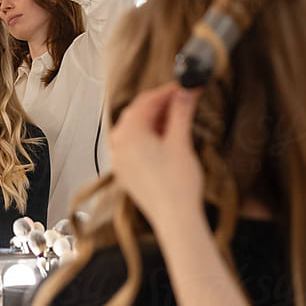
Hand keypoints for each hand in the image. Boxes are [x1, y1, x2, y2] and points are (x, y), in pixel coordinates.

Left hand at [109, 82, 204, 234]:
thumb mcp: (181, 141)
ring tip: (175, 121)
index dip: (166, 91)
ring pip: (133, 130)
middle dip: (159, 105)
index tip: (183, 87)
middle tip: (181, 101)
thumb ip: (182, 111)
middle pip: (136, 114)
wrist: (176, 219)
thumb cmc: (177, 185)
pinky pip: (131, 147)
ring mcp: (120, 161)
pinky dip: (146, 138)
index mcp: (129, 134)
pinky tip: (164, 141)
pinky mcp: (126, 174)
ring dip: (152, 121)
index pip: (145, 101)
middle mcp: (119, 146)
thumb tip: (187, 90)